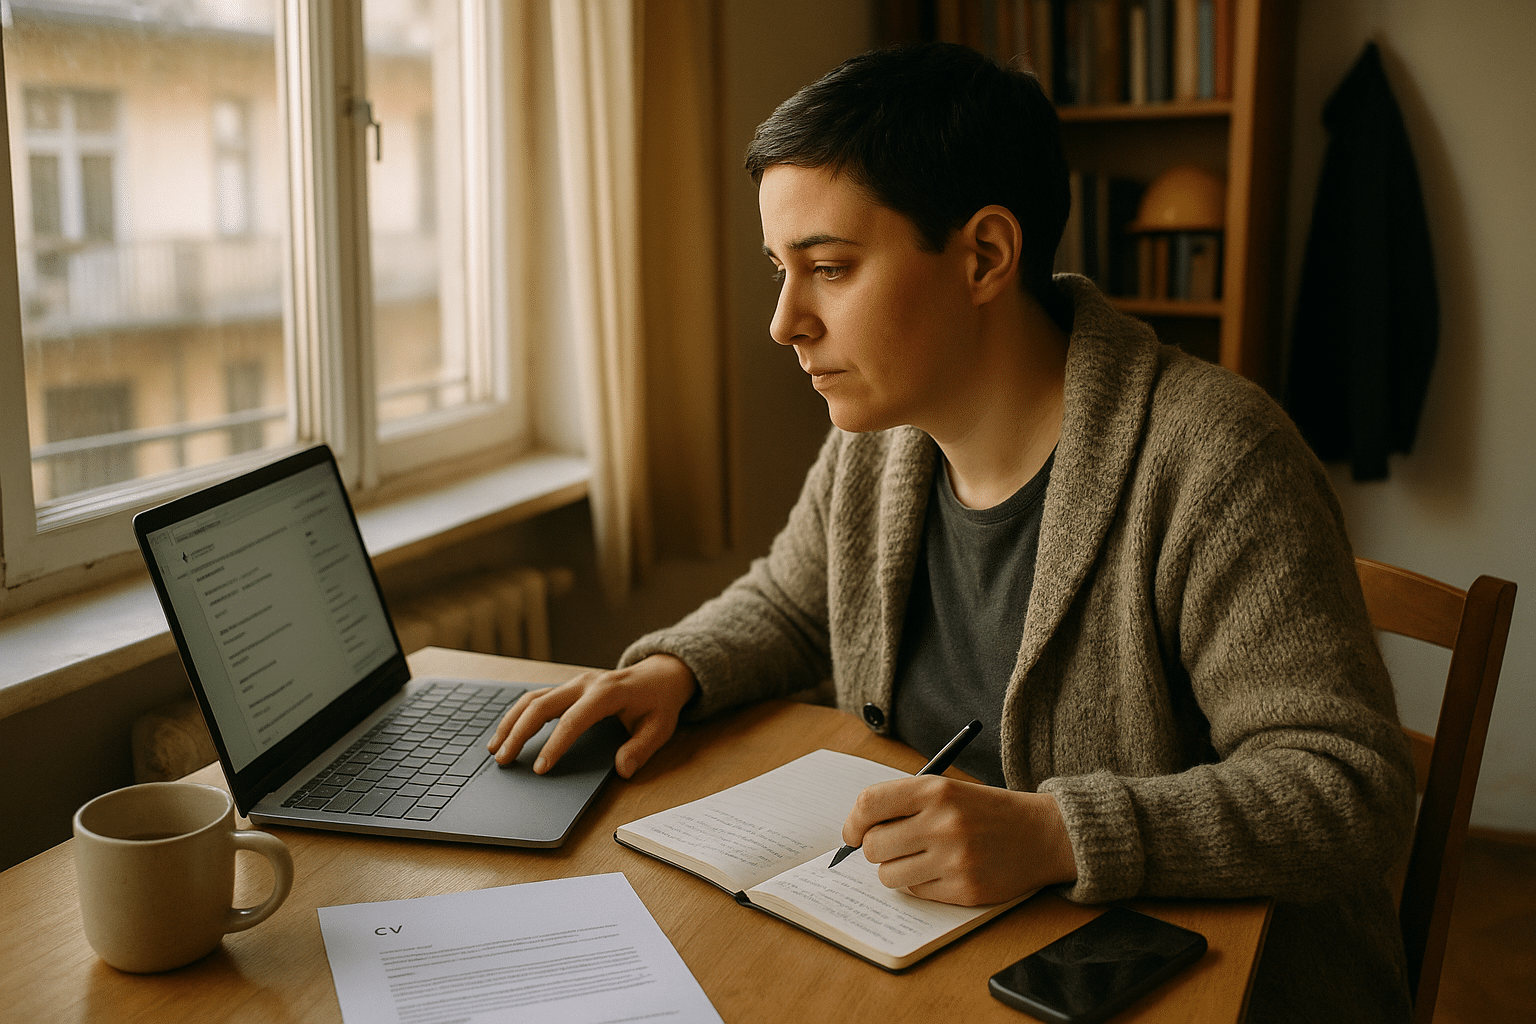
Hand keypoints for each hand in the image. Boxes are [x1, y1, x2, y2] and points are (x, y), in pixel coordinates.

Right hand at [487, 654, 696, 778]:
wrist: (660, 674)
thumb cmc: (659, 702)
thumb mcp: (660, 727)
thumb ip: (641, 748)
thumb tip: (622, 769)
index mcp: (606, 693)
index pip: (572, 721)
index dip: (554, 745)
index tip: (539, 769)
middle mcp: (584, 684)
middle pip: (541, 705)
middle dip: (519, 733)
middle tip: (503, 760)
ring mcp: (574, 683)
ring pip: (533, 698)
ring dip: (511, 722)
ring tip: (495, 748)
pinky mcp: (569, 687)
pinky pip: (537, 697)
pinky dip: (518, 714)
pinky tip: (507, 732)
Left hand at [841, 775, 1077, 905]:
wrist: (1040, 834)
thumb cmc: (984, 811)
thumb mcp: (945, 790)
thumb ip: (902, 804)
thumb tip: (854, 832)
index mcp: (935, 791)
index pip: (869, 804)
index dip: (852, 822)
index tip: (852, 833)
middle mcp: (943, 824)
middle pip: (873, 846)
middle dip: (875, 849)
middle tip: (892, 845)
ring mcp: (954, 860)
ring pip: (888, 875)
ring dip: (895, 870)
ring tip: (918, 858)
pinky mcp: (964, 890)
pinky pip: (915, 893)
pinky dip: (919, 884)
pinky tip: (940, 871)